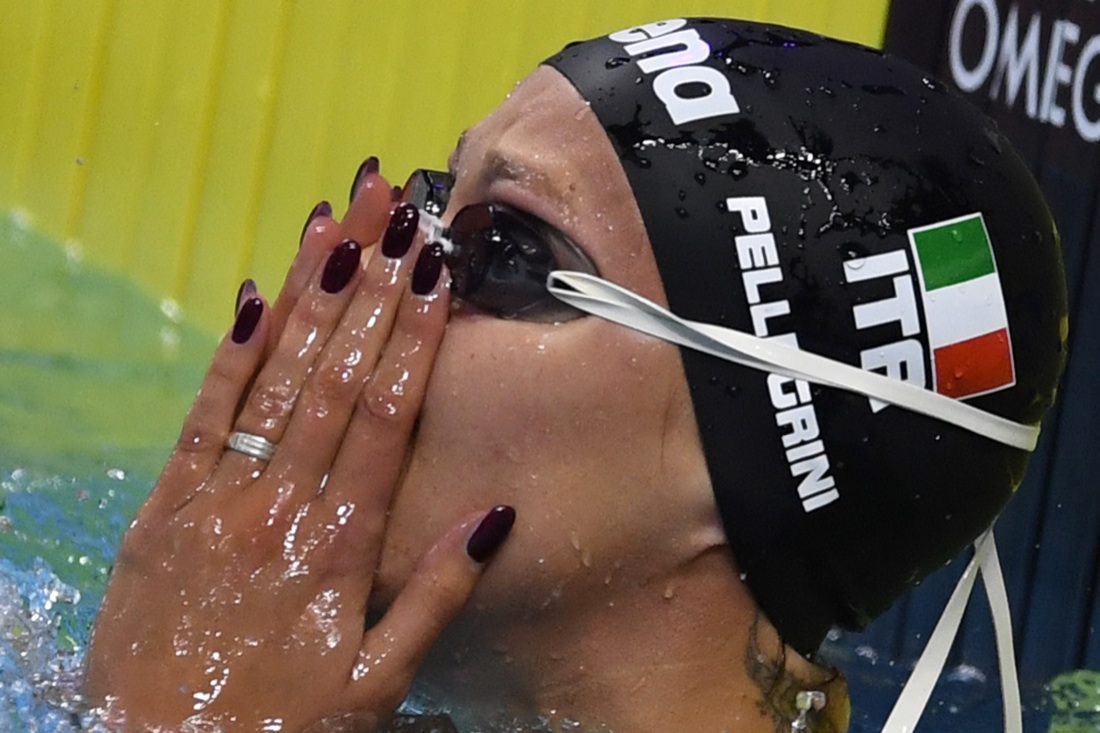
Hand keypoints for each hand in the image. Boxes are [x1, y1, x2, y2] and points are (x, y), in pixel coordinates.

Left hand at [84, 166, 514, 730]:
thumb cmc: (280, 727)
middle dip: (372, 286)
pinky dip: (230, 354)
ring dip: (310, 296)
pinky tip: (257, 295)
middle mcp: (282, 506)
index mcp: (341, 546)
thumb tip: (496, 517)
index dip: (415, 335)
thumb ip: (436, 598)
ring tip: (340, 222)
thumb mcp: (376, 685)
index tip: (437, 269)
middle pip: (337, 377)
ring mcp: (217, 501)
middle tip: (397, 207)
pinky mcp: (164, 508)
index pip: (388, 416)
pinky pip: (202, 417)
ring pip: (275, 380)